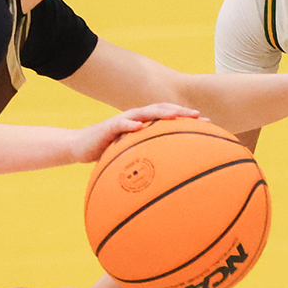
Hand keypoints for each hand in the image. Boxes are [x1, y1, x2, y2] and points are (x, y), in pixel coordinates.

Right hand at [67, 102, 198, 163]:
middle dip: (181, 112)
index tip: (207, 122)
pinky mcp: (108, 127)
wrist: (79, 147)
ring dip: (160, 113)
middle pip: (162, 111)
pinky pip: (120, 124)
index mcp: (144, 124)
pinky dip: (130, 125)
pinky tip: (139, 127)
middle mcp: (136, 118)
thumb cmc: (107, 152)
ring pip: (144, 113)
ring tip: (175, 115)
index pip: (169, 117)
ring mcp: (122, 121)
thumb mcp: (131, 156)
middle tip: (199, 116)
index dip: (187, 118)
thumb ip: (147, 159)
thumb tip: (168, 177)